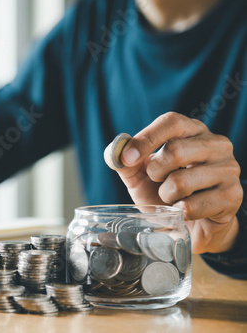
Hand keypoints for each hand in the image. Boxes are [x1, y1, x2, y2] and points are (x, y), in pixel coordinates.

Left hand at [104, 112, 242, 253]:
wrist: (190, 225)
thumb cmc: (164, 193)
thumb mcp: (139, 175)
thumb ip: (124, 162)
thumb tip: (115, 153)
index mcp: (192, 130)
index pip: (171, 122)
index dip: (146, 138)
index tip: (126, 158)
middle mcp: (216, 144)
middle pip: (175, 150)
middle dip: (155, 172)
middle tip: (157, 182)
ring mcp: (228, 169)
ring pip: (181, 181)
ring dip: (166, 196)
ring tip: (172, 198)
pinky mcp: (232, 196)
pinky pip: (191, 206)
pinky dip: (179, 213)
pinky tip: (185, 211)